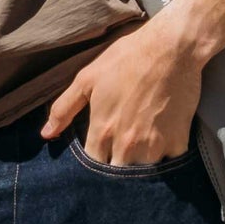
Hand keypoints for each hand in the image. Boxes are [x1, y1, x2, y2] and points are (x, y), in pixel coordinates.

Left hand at [41, 12, 207, 165]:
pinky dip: (166, 160)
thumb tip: (46, 134)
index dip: (93, 165)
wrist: (172, 47)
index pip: (91, 167)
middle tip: (119, 154)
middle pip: (117, 176)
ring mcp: (154, 146)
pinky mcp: (178, 142)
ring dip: (140, 167)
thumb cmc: (127, 58)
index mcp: (102, 131)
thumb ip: (64, 109)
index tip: (99, 155)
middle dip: (116, 170)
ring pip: (143, 174)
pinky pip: (170, 165)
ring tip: (140, 151)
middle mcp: (126, 145)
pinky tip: (163, 144)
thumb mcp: (88, 79)